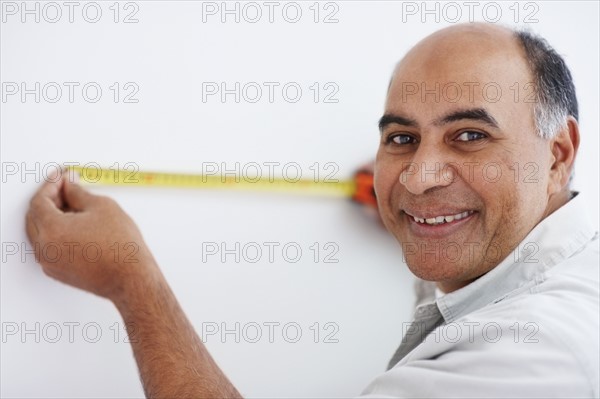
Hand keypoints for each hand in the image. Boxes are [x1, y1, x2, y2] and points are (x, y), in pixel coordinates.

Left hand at [25, 171, 158, 301]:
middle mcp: (45, 249)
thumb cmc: (121, 245)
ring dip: (52, 216)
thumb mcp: (101, 206)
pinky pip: (48, 246)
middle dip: (50, 199)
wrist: (131, 277)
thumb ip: (78, 192)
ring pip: (40, 232)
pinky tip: (75, 224)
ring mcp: (49, 263)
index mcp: (51, 230)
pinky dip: (56, 232)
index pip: (40, 200)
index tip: (62, 177)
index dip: (51, 185)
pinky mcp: (58, 272)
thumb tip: (69, 185)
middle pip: (35, 216)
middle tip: (67, 187)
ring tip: (73, 205)